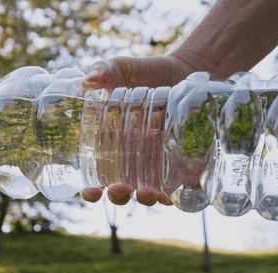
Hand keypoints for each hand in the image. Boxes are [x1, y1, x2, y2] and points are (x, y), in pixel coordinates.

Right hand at [79, 55, 198, 205]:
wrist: (188, 70)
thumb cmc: (148, 72)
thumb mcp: (123, 69)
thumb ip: (104, 71)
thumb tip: (88, 81)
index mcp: (110, 145)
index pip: (95, 176)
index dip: (90, 190)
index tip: (90, 192)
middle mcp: (132, 160)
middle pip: (121, 191)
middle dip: (119, 196)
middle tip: (119, 189)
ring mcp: (158, 164)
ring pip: (149, 193)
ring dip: (146, 199)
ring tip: (147, 194)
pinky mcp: (185, 163)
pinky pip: (179, 187)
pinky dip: (176, 196)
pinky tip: (173, 196)